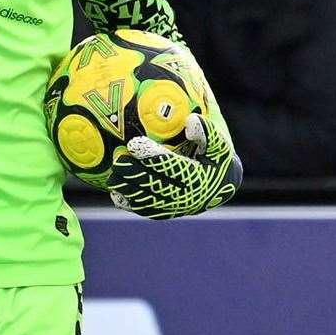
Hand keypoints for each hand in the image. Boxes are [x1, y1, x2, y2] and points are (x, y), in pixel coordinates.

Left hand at [108, 114, 241, 219]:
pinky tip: (117, 196)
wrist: (223, 183)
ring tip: (113, 178)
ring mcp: (180, 207)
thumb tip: (190, 121)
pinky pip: (151, 211)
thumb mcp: (219, 142)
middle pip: (158, 185)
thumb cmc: (216, 155)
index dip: (152, 156)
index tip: (134, 143)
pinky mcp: (172, 213)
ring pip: (152, 201)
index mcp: (201, 177)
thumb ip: (208, 132)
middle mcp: (191, 197)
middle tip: (118, 161)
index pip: (172, 166)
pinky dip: (134, 205)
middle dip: (136, 174)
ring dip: (130, 191)